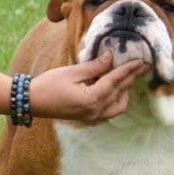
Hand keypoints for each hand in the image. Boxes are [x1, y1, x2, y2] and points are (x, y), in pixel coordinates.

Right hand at [29, 52, 148, 122]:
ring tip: (127, 75)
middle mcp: (95, 111)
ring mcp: (92, 117)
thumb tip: (111, 57)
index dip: (128, 69)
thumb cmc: (48, 85)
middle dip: (131, 78)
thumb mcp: (72, 72)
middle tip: (142, 65)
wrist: (31, 102)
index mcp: (91, 99)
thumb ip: (94, 66)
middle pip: (119, 92)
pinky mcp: (88, 117)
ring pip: (118, 105)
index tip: (141, 60)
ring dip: (124, 91)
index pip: (115, 81)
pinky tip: (113, 87)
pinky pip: (109, 110)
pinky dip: (115, 98)